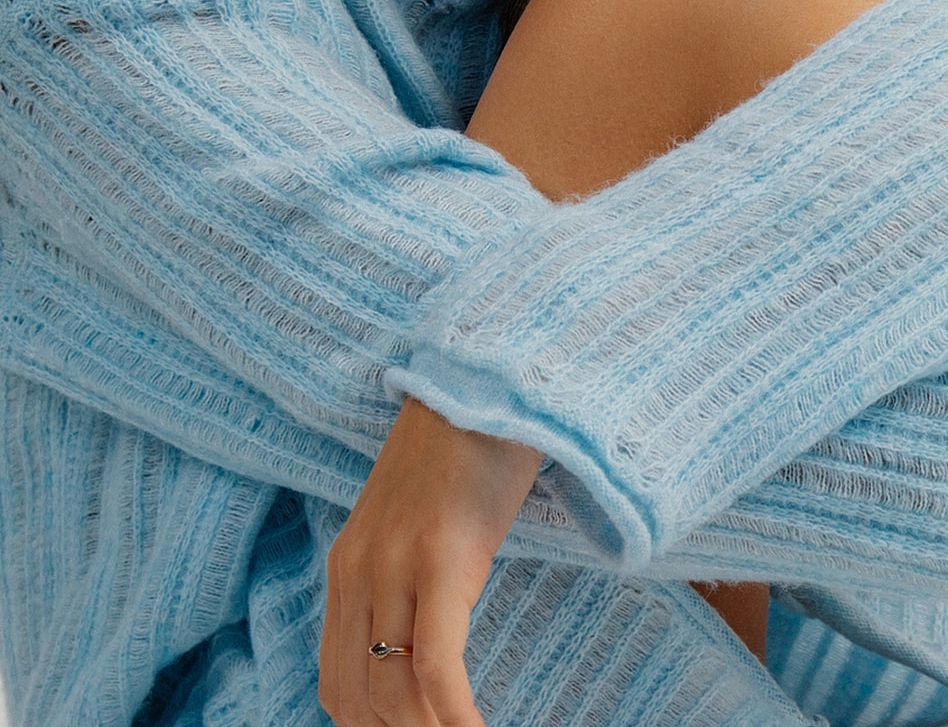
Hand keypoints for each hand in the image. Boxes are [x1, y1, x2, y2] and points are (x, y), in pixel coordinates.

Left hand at [319, 397, 541, 725]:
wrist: (484, 380)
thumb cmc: (465, 448)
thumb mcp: (415, 519)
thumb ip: (401, 573)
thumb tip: (418, 640)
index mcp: (346, 566)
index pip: (337, 686)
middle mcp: (357, 572)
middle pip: (360, 700)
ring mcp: (394, 566)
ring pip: (394, 694)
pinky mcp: (440, 559)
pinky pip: (435, 666)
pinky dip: (454, 716)